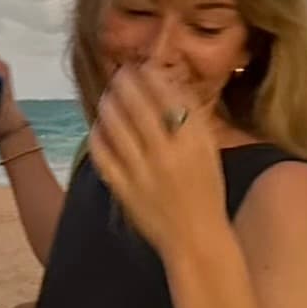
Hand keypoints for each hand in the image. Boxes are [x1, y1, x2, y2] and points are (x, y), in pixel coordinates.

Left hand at [89, 63, 227, 260]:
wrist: (196, 239)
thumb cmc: (206, 193)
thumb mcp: (208, 152)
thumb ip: (191, 121)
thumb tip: (169, 87)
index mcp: (194, 142)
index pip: (168, 97)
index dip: (151, 78)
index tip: (143, 67)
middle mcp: (168, 154)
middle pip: (138, 106)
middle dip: (125, 84)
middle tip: (119, 74)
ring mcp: (143, 172)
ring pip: (117, 127)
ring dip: (109, 105)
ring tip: (108, 96)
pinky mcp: (124, 189)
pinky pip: (103, 155)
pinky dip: (98, 136)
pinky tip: (98, 126)